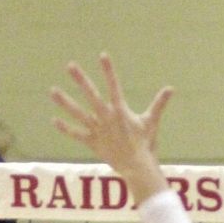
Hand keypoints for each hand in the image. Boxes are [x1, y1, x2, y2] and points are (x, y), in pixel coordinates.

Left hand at [50, 53, 172, 201]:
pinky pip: (76, 134)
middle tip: (70, 65)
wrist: (137, 167)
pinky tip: (54, 120)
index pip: (114, 85)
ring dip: (65, 101)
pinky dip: (65, 128)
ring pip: (78, 113)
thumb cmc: (146, 144)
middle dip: (80, 79)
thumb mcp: (151, 121)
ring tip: (52, 90)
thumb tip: (171, 88)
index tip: (102, 55)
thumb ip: (159, 103)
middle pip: (91, 94)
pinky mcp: (92, 142)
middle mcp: (106, 117)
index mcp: (120, 110)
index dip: (108, 70)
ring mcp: (97, 130)